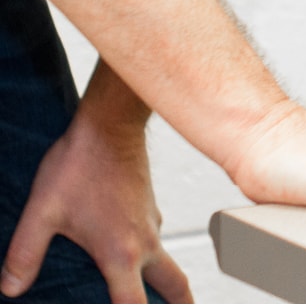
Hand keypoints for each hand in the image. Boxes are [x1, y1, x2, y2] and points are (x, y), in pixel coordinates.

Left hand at [2, 110, 190, 303]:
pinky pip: (154, 238)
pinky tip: (130, 248)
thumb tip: (10, 288)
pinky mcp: (150, 206)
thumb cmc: (79, 166)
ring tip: (153, 292)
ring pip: (164, 260)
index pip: (134, 304)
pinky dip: (150, 253)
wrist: (111, 125)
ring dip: (163, 280)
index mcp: (120, 252)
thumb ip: (25, 254)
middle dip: (181, 304)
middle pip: (174, 284)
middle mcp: (144, 241)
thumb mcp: (42, 212)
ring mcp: (151, 222)